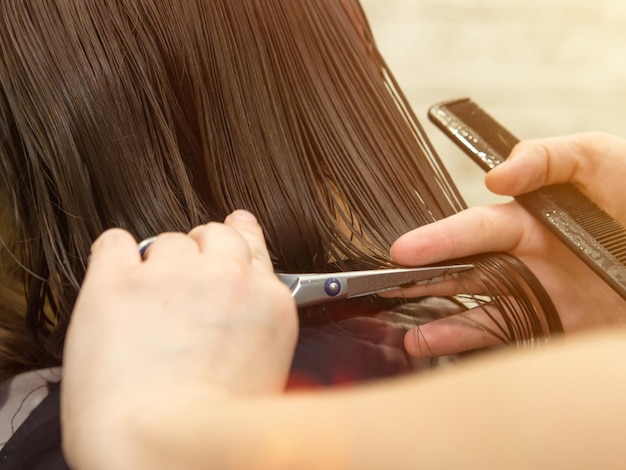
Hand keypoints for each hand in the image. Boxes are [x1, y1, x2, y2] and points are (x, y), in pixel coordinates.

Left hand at [61, 210, 296, 467]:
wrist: (161, 449)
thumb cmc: (213, 431)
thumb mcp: (268, 371)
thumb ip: (258, 320)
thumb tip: (246, 300)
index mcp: (266, 302)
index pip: (251, 242)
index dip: (235, 240)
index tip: (226, 241)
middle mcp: (225, 277)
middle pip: (215, 233)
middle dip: (200, 250)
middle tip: (183, 278)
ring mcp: (171, 275)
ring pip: (167, 240)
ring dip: (158, 261)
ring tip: (146, 301)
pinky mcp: (118, 281)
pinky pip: (115, 243)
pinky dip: (114, 255)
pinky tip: (116, 277)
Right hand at [389, 132, 625, 356]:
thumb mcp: (596, 158)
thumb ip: (545, 157)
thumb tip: (496, 178)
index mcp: (530, 219)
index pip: (474, 230)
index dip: (438, 239)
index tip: (404, 250)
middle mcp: (526, 259)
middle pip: (465, 271)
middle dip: (423, 279)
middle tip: (385, 287)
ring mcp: (540, 296)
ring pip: (478, 310)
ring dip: (441, 322)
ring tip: (408, 334)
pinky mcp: (557, 328)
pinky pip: (509, 339)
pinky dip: (473, 347)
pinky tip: (441, 349)